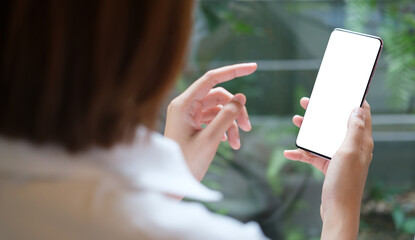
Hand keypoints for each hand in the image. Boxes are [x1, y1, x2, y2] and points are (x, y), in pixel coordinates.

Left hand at [165, 63, 255, 180]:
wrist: (172, 182)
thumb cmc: (187, 162)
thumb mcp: (211, 139)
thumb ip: (227, 115)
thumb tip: (241, 97)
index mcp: (183, 104)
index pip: (211, 79)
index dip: (233, 71)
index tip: (254, 67)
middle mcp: (185, 105)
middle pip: (218, 96)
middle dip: (235, 110)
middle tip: (248, 128)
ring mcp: (188, 115)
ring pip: (218, 109)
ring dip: (231, 124)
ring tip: (238, 144)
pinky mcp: (192, 125)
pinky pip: (213, 119)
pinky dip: (224, 128)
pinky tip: (228, 142)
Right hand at [284, 97, 373, 239]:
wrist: (337, 210)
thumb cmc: (345, 182)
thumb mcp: (349, 152)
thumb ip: (354, 130)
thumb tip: (358, 109)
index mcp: (360, 142)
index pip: (361, 116)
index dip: (353, 102)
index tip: (342, 90)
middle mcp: (351, 148)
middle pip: (336, 124)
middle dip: (322, 113)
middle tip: (308, 102)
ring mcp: (338, 157)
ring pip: (322, 137)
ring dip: (308, 130)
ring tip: (296, 120)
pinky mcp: (328, 167)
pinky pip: (313, 155)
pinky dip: (301, 153)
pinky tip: (289, 153)